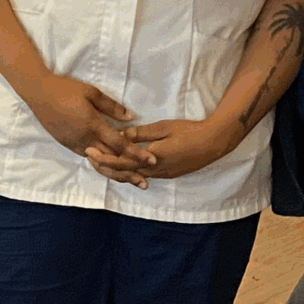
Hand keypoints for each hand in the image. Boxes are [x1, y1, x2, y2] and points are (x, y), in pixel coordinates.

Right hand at [16, 73, 142, 180]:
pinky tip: (110, 166)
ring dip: (115, 171)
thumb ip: (112, 107)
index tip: (152, 161)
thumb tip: (130, 118)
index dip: (137, 154)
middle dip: (129, 171)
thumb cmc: (65, 89)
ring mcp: (74, 144)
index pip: (120, 144)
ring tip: (130, 179)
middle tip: (145, 182)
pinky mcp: (68, 144)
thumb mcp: (91, 92)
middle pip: (111, 161)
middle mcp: (84, 139)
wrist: (38, 93)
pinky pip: (88, 157)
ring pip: (99, 163)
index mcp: (93, 125)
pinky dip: (101, 163)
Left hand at [101, 117, 242, 184]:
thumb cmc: (189, 131)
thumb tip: (121, 135)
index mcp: (153, 158)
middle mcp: (155, 170)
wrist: (213, 143)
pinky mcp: (167, 174)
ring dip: (117, 170)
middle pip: (124, 172)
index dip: (104, 157)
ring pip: (133, 176)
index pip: (122, 161)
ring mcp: (162, 175)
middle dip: (105, 166)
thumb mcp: (163, 127)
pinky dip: (130, 172)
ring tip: (102, 162)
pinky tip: (123, 167)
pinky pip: (143, 176)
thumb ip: (141, 134)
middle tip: (90, 158)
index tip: (89, 151)